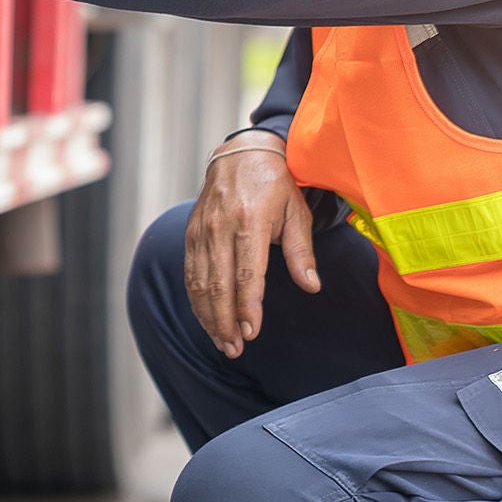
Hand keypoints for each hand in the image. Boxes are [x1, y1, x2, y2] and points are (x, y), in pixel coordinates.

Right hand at [184, 133, 320, 357]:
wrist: (241, 152)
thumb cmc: (276, 183)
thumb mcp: (296, 211)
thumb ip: (301, 251)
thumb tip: (311, 286)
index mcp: (249, 220)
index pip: (246, 274)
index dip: (247, 307)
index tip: (252, 333)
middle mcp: (220, 226)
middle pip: (218, 285)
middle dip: (225, 322)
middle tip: (234, 349)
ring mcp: (201, 230)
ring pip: (199, 284)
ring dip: (209, 317)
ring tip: (222, 343)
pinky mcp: (190, 234)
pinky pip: (190, 274)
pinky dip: (197, 301)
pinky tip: (207, 320)